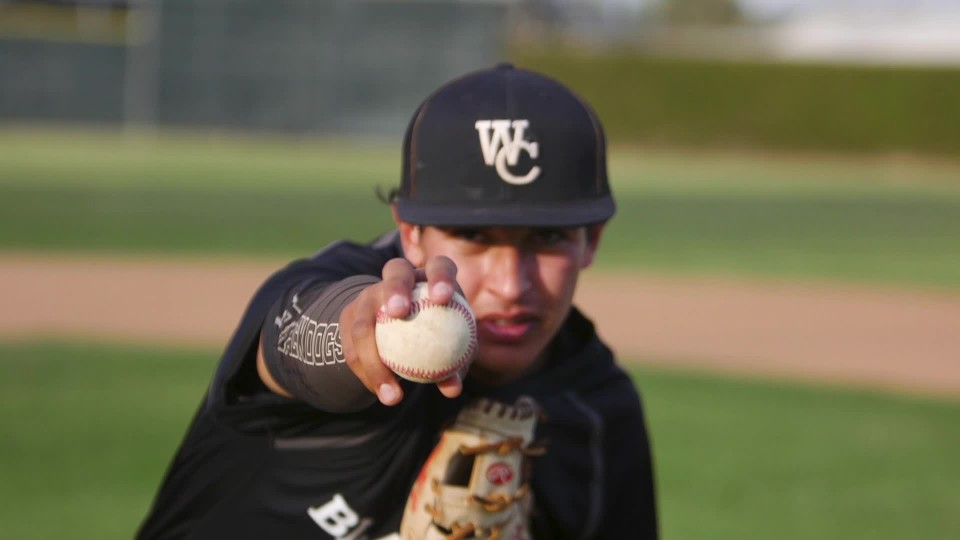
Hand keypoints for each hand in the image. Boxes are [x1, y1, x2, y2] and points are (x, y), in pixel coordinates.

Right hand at [339, 255, 463, 405]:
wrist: (395, 329)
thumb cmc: (436, 336)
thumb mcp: (448, 348)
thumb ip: (454, 364)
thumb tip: (453, 389)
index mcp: (430, 278)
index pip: (439, 267)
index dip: (441, 277)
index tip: (442, 298)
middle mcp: (398, 278)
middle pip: (394, 272)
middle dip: (395, 288)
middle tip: (399, 313)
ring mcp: (370, 295)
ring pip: (364, 320)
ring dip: (374, 359)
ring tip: (392, 392)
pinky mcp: (350, 315)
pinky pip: (352, 347)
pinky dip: (366, 372)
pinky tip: (379, 393)